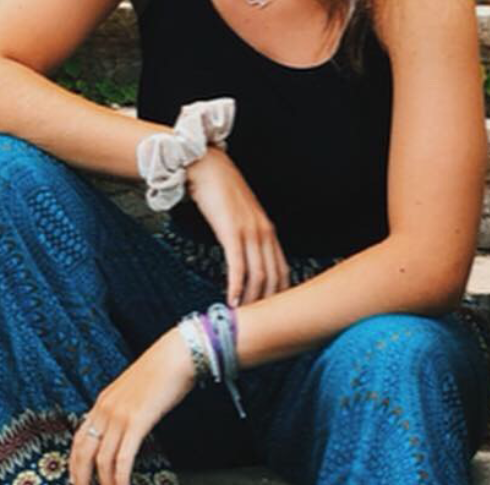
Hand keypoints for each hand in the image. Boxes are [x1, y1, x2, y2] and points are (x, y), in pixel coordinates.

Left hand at [69, 330, 194, 484]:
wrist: (175, 355)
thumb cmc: (159, 372)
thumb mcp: (130, 391)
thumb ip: (121, 409)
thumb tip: (121, 430)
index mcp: (102, 403)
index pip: (79, 439)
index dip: (74, 462)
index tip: (76, 478)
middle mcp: (105, 410)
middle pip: (83, 452)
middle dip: (81, 477)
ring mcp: (119, 415)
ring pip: (103, 459)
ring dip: (106, 482)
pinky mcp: (137, 421)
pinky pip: (123, 457)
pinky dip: (121, 476)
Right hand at [186, 149, 290, 306]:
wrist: (207, 168)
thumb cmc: (220, 192)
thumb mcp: (240, 216)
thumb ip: (246, 236)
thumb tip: (243, 257)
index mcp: (268, 231)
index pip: (282, 270)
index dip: (279, 293)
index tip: (271, 310)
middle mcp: (264, 233)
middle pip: (273, 277)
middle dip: (267, 302)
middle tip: (258, 321)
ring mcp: (249, 232)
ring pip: (258, 275)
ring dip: (251, 299)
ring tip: (242, 317)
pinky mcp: (231, 232)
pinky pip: (237, 266)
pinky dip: (236, 286)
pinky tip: (231, 300)